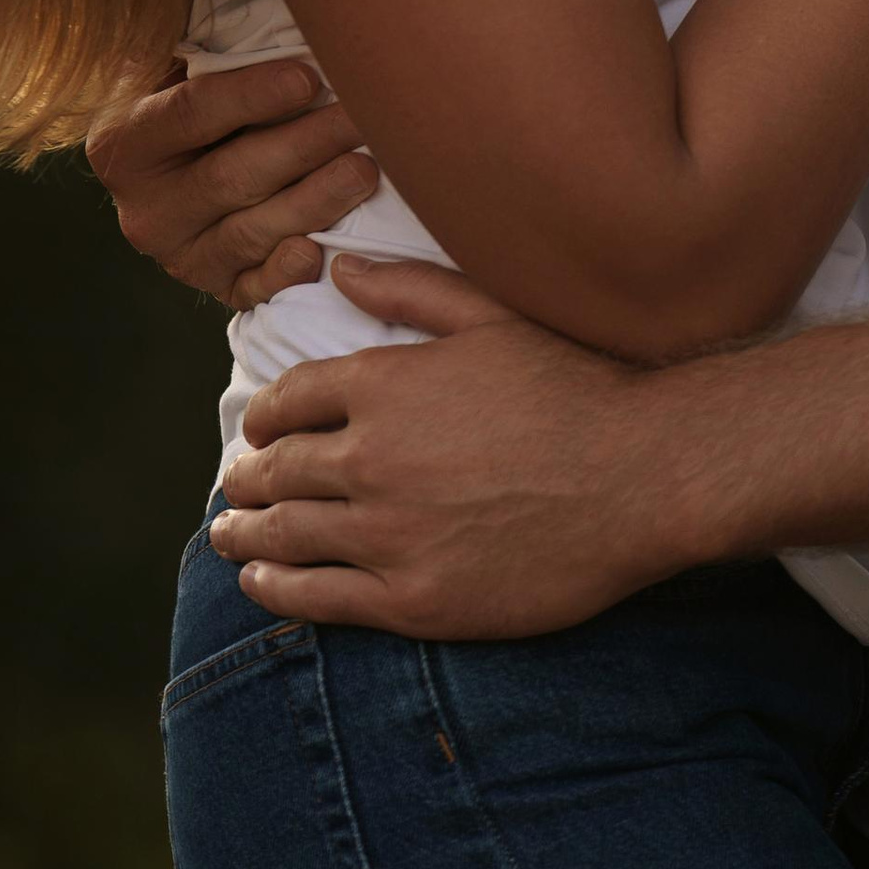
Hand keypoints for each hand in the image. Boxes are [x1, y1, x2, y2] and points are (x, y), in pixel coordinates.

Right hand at [85, 56, 378, 310]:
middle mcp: (144, 207)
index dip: (252, 94)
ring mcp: (178, 254)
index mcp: (124, 141)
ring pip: (250, 232)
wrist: (168, 172)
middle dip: (304, 144)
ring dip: (314, 200)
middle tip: (362, 116)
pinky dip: (287, 272)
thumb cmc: (185, 95)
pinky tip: (322, 250)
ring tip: (365, 169)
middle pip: (231, 175)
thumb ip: (199, 37)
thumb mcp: (174, 61)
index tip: (309, 77)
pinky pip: (252, 288)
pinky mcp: (213, 287)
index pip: (193, 113)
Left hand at [210, 257, 668, 636]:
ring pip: (285, 537)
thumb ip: (409, 290)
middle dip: (248, 476)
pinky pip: (317, 599)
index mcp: (385, 384)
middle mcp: (372, 459)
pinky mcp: (412, 600)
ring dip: (244, 534)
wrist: (639, 476)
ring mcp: (388, 535)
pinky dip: (274, 591)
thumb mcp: (492, 315)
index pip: (290, 399)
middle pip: (277, 470)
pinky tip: (260, 585)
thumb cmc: (573, 387)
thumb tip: (338, 268)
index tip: (259, 427)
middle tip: (235, 484)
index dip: (266, 415)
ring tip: (229, 534)